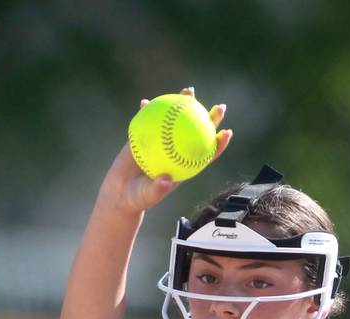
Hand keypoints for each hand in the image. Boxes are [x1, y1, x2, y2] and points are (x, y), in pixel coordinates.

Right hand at [99, 87, 231, 215]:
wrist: (122, 191)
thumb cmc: (138, 197)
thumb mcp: (147, 196)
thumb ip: (157, 189)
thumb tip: (165, 181)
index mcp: (185, 165)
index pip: (207, 154)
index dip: (219, 144)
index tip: (227, 132)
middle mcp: (177, 150)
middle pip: (199, 132)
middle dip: (211, 118)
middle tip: (220, 107)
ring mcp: (163, 141)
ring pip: (177, 120)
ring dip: (183, 104)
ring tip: (188, 89)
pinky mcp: (146, 135)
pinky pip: (148, 119)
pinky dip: (147, 110)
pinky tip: (145, 102)